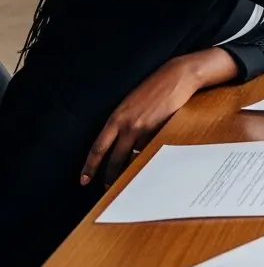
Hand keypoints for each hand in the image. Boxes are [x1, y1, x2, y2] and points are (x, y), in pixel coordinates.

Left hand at [81, 48, 236, 186]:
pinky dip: (147, 159)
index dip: (90, 166)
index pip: (98, 148)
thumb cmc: (154, 89)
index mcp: (116, 118)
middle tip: (108, 189)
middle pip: (114, 159)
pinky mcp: (160, 130)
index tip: (84, 179)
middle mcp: (126, 125)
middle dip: (110, 177)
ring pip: (132, 158)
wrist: (176, 77)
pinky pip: (150, 151)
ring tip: (127, 181)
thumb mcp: (132, 104)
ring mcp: (144, 129)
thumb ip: (123, 122)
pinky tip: (148, 164)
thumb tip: (121, 144)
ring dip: (129, 171)